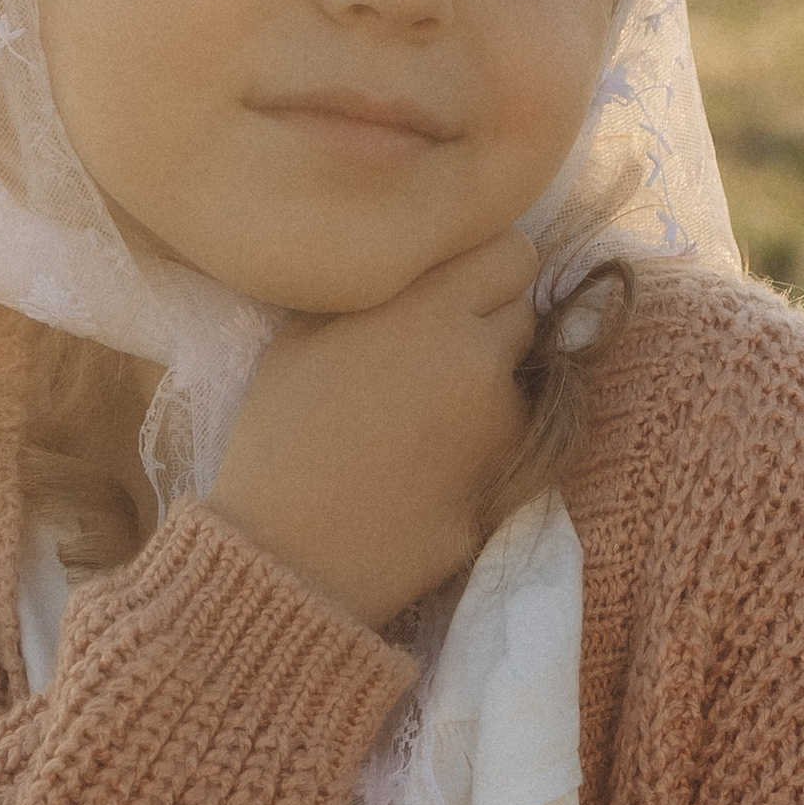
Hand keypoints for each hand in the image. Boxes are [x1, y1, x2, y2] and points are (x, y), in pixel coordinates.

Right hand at [207, 229, 537, 627]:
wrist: (290, 552)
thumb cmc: (280, 436)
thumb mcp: (303, 334)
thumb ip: (378, 288)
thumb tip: (416, 263)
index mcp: (430, 310)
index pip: (513, 252)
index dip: (488, 267)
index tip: (459, 286)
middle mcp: (481, 358)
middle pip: (524, 312)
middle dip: (489, 323)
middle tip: (434, 353)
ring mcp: (505, 422)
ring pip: (521, 378)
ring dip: (490, 384)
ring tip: (424, 419)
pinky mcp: (514, 477)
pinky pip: (514, 436)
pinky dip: (485, 441)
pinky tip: (432, 463)